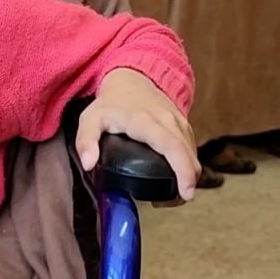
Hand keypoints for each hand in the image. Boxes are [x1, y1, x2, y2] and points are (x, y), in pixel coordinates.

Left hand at [75, 68, 199, 200]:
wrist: (131, 78)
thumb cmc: (111, 103)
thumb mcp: (91, 118)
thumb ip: (86, 140)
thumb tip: (89, 164)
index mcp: (147, 121)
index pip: (172, 147)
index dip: (183, 171)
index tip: (186, 193)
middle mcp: (168, 121)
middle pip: (188, 154)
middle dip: (189, 181)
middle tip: (178, 200)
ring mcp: (179, 122)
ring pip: (193, 152)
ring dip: (190, 174)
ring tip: (176, 194)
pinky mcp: (184, 125)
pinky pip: (192, 147)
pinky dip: (189, 164)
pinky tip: (179, 178)